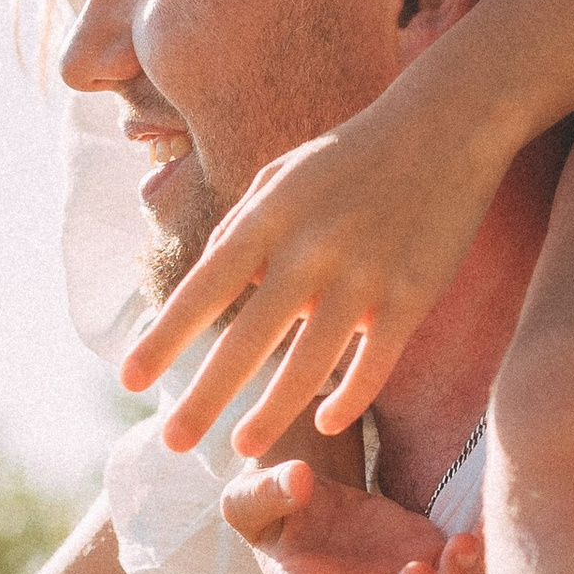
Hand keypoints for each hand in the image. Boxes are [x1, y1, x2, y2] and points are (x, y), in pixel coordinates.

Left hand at [118, 79, 503, 454]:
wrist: (445, 126)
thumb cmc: (351, 155)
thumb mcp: (283, 176)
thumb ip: (242, 227)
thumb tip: (210, 284)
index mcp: (270, 217)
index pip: (202, 289)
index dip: (164, 338)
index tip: (128, 379)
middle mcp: (309, 250)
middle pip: (246, 341)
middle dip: (204, 399)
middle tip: (173, 444)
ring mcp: (363, 276)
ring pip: (308, 366)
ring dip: (271, 413)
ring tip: (242, 447)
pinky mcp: (411, 295)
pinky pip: (373, 364)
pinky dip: (348, 398)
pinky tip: (325, 422)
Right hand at [222, 460, 485, 573]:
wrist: (310, 494)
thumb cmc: (272, 506)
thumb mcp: (249, 497)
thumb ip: (266, 493)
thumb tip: (298, 479)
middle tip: (417, 573)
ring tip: (463, 544)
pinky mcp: (427, 553)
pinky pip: (463, 567)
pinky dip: (481, 554)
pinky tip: (492, 525)